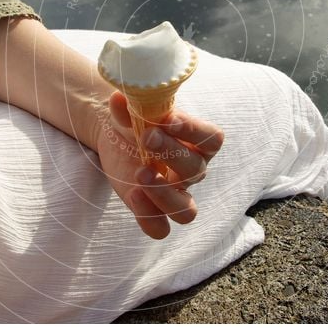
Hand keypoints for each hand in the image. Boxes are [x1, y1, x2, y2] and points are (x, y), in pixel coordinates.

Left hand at [94, 92, 223, 238]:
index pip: (212, 139)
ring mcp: (174, 194)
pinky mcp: (153, 211)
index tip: (168, 118)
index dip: (194, 131)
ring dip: (165, 195)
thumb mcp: (132, 111)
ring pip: (187, 211)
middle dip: (172, 153)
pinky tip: (133, 195)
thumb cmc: (137, 120)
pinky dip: (148, 217)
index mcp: (198, 142)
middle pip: (195, 171)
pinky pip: (161, 229)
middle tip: (147, 137)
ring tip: (141, 173)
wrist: (116, 136)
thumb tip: (119, 99)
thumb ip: (127, 107)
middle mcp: (192, 171)